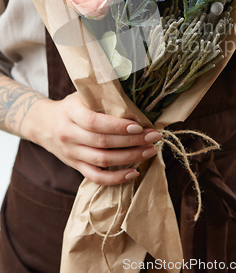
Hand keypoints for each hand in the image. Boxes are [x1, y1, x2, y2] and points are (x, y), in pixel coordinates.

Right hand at [26, 92, 160, 184]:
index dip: (117, 126)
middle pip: (102, 142)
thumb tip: (136, 100)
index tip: (139, 126)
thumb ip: (102, 97)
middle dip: (132, 141)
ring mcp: (71, 153)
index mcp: (71, 113)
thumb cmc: (72, 106)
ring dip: (129, 158)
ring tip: (149, 151)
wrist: (44, 124)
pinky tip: (134, 172)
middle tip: (153, 137)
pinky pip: (96, 177)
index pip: (94, 122)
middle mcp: (68, 134)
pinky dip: (116, 178)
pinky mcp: (75, 166)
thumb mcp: (82, 95)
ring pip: (102, 160)